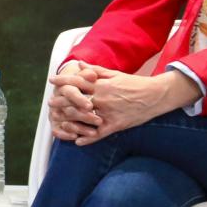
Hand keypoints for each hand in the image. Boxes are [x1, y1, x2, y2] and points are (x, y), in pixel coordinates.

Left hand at [49, 67, 199, 145]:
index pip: (77, 81)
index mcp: (102, 85)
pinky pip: (99, 134)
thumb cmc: (135, 84)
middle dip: (61, 102)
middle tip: (50, 104)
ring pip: (84, 118)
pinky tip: (77, 142)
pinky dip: (87, 139)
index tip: (52, 81)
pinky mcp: (116, 125)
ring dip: (69, 121)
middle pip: (76, 100)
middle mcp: (102, 98)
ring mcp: (108, 113)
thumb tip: (78, 64)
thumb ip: (95, 70)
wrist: (156, 95)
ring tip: (59, 122)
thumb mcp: (115, 74)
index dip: (63, 81)